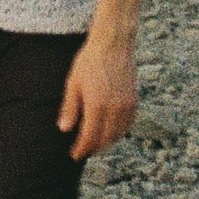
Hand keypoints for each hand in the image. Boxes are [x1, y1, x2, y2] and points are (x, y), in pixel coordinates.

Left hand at [59, 34, 136, 161]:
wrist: (113, 44)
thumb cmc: (90, 61)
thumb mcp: (73, 83)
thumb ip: (70, 108)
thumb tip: (64, 129)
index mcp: (97, 105)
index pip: (90, 137)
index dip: (82, 149)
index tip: (74, 155)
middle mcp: (115, 109)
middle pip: (105, 140)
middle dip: (93, 148)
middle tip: (83, 151)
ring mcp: (127, 105)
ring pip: (118, 134)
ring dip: (106, 142)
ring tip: (95, 143)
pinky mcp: (134, 101)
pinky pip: (128, 124)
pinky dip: (119, 132)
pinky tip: (110, 131)